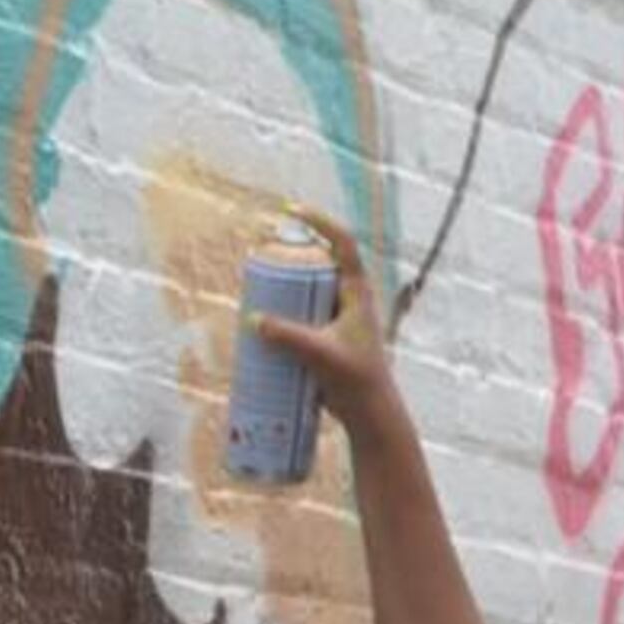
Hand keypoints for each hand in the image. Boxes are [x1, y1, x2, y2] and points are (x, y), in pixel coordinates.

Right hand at [249, 206, 401, 443]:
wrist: (370, 412)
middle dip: (292, 259)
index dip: (320, 222)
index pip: (343, 244)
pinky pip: (304, 316)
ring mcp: (340, 319)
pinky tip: (263, 325)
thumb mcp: (318, 354)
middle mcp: (350, 299)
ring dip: (286, 288)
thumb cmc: (354, 380)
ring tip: (257, 292)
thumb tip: (253, 320)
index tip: (293, 211)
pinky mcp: (330, 338)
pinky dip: (285, 315)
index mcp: (357, 292)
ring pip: (310, 292)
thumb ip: (287, 336)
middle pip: (320, 265)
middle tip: (264, 261)